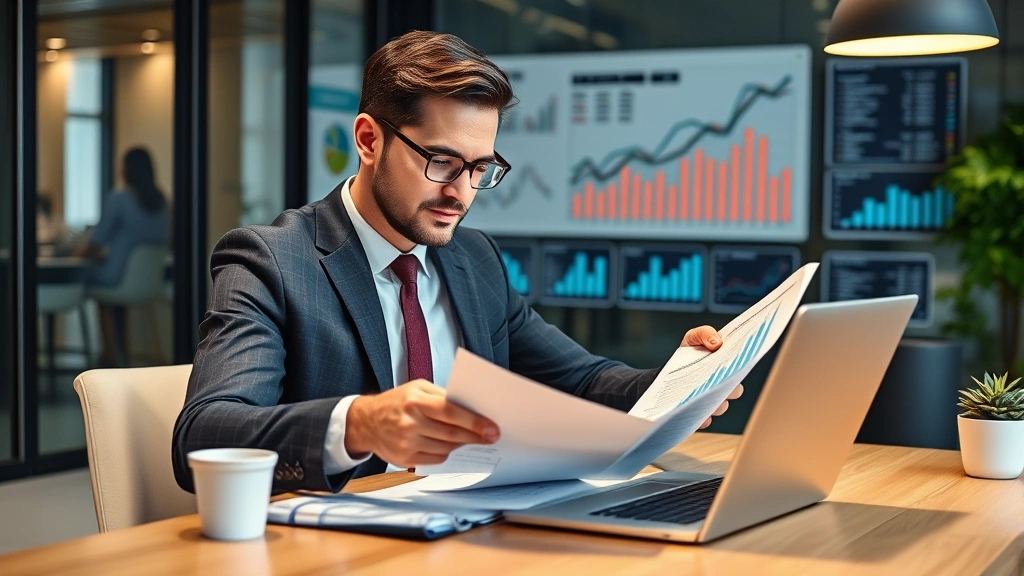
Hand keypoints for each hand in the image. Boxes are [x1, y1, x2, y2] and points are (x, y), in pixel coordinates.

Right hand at [344, 379, 499, 467]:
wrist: (366, 422)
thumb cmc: (396, 402)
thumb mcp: (417, 388)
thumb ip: (442, 396)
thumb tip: (471, 407)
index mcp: (415, 400)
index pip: (451, 412)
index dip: (474, 421)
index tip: (491, 427)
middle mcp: (410, 422)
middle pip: (451, 433)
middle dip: (476, 436)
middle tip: (492, 436)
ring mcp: (406, 443)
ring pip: (446, 447)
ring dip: (462, 443)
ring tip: (470, 438)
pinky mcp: (405, 459)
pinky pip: (436, 458)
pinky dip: (446, 452)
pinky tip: (448, 444)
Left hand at [681, 326, 740, 427]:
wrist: (667, 374)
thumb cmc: (687, 354)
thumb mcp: (693, 338)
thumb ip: (705, 333)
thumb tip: (716, 342)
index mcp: (727, 369)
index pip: (741, 371)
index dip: (740, 368)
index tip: (734, 364)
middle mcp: (724, 388)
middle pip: (734, 391)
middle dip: (729, 387)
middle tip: (718, 381)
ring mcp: (712, 403)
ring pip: (721, 407)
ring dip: (714, 402)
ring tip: (703, 396)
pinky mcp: (699, 415)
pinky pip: (704, 420)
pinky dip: (700, 417)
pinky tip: (693, 411)